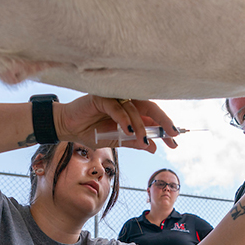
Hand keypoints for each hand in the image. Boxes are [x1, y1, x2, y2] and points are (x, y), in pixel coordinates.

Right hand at [53, 95, 178, 153]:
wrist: (68, 128)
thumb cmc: (91, 132)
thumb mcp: (115, 141)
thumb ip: (133, 142)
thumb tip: (153, 147)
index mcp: (132, 111)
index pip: (154, 118)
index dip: (165, 128)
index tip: (175, 141)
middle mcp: (126, 101)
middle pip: (150, 108)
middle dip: (163, 122)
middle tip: (172, 134)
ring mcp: (115, 97)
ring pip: (135, 108)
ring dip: (141, 126)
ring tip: (144, 140)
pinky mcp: (102, 97)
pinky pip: (117, 107)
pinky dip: (124, 119)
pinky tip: (129, 130)